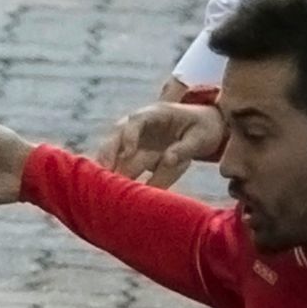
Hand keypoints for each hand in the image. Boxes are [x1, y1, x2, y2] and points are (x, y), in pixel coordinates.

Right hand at [95, 99, 224, 186]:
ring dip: (108, 167)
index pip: (136, 121)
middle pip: (116, 135)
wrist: (202, 128)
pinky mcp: (136, 156)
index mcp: (154, 114)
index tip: (128, 152)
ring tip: (103, 187)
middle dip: (107, 152)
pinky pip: (123, 166)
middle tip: (103, 171)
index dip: (130, 136)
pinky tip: (110, 193)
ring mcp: (135, 141)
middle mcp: (138, 126)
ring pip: (114, 152)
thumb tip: (167, 160)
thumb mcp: (200, 138)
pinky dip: (116, 177)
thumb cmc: (203, 129)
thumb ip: (184, 148)